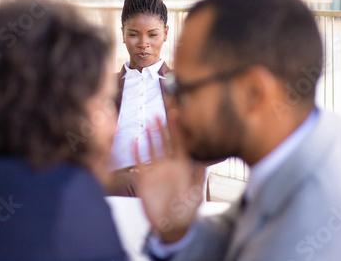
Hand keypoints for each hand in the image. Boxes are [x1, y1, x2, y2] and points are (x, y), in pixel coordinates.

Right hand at [134, 114, 205, 243]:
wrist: (170, 226)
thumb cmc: (186, 212)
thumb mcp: (196, 195)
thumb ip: (198, 178)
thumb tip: (204, 162)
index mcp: (182, 167)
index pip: (180, 144)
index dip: (178, 131)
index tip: (177, 116)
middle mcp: (168, 166)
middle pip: (165, 143)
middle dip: (163, 128)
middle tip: (160, 113)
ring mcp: (156, 171)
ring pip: (153, 149)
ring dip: (151, 136)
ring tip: (149, 123)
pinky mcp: (144, 179)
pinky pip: (140, 162)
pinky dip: (138, 152)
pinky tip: (136, 141)